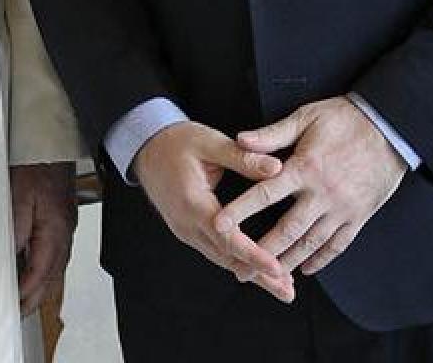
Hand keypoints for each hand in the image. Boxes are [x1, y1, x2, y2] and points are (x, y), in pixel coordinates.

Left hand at [10, 162, 76, 314]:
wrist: (52, 144)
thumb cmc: (36, 165)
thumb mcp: (18, 195)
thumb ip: (16, 228)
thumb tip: (11, 256)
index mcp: (55, 229)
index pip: (42, 271)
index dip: (27, 291)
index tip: (14, 305)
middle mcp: (64, 232)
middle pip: (53, 275)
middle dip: (36, 297)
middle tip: (18, 311)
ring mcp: (66, 227)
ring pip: (56, 266)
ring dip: (41, 285)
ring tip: (24, 299)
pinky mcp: (62, 220)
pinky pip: (56, 253)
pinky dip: (45, 269)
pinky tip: (34, 271)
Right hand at [131, 121, 291, 298]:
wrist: (146, 148)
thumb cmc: (176, 142)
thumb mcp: (209, 142)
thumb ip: (243, 157)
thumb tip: (276, 168)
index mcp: (193, 203)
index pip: (227, 237)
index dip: (253, 255)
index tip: (276, 268)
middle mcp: (188, 224)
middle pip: (227, 258)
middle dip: (258, 276)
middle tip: (287, 291)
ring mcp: (186, 231)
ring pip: (221, 259)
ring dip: (250, 274)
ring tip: (280, 286)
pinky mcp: (188, 231)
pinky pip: (215, 252)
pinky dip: (237, 262)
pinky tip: (255, 269)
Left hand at [216, 97, 405, 281]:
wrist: (390, 128)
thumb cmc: (344, 119)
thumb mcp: (306, 118)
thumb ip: (272, 134)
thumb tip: (240, 140)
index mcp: (305, 167)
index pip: (265, 193)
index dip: (241, 210)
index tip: (219, 224)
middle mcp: (322, 193)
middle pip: (287, 230)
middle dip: (261, 252)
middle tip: (240, 269)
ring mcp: (342, 208)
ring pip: (311, 243)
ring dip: (288, 262)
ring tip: (269, 277)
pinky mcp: (359, 216)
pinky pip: (338, 244)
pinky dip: (321, 259)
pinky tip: (306, 268)